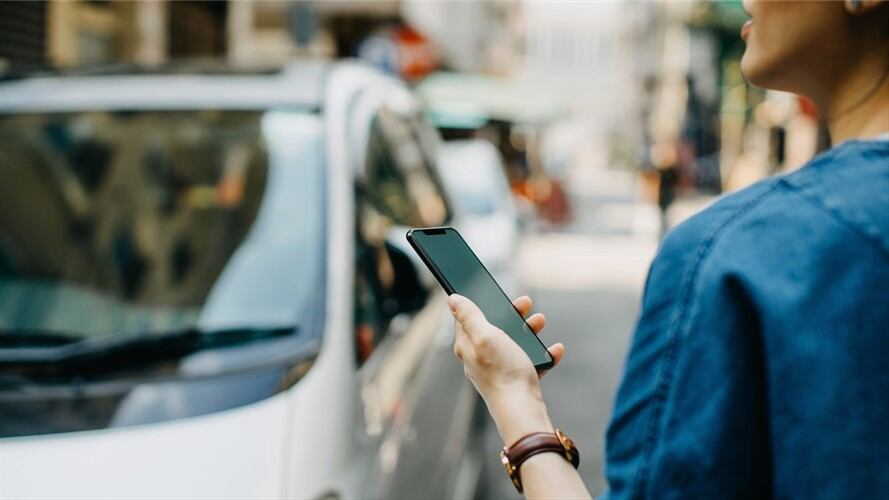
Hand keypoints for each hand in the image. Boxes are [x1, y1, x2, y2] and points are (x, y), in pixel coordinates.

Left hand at [447, 294, 564, 442]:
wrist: (522, 410)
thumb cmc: (503, 372)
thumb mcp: (485, 335)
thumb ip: (469, 315)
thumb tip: (452, 299)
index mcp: (468, 345)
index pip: (466, 318)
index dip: (480, 302)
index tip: (494, 292)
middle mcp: (480, 358)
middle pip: (494, 328)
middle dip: (511, 314)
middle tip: (525, 303)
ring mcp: (498, 369)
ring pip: (514, 343)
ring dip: (529, 330)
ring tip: (541, 321)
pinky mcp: (515, 381)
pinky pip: (530, 362)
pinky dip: (543, 354)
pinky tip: (555, 350)